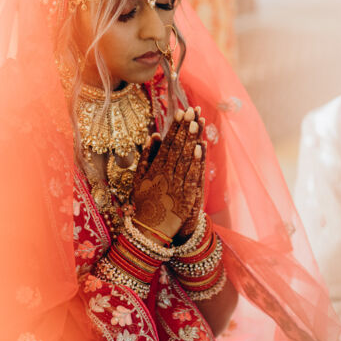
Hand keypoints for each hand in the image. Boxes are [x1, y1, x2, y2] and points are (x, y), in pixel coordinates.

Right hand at [131, 107, 203, 239]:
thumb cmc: (145, 202)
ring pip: (185, 158)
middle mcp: (165, 174)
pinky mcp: (187, 196)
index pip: (167, 143)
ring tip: (196, 121)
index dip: (175, 127)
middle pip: (177, 147)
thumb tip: (154, 135)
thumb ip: (146, 156)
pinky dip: (196, 160)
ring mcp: (176, 185)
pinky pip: (192, 175)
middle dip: (185, 127)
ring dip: (191, 138)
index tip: (182, 112)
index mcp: (154, 169)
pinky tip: (200, 146)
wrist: (151, 230)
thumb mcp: (139, 178)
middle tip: (191, 110)